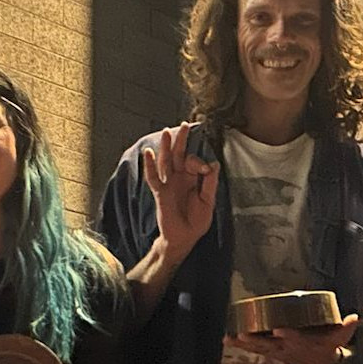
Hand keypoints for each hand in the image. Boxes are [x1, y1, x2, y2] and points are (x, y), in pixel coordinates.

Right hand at [142, 123, 219, 257]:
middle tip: (184, 125)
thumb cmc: (196, 222)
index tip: (205, 169)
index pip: (194, 162)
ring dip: (166, 147)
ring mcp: (168, 184)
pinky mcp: (160, 193)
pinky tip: (148, 153)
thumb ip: (210, 183)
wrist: (183, 238)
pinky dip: (150, 165)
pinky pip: (153, 178)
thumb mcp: (208, 202)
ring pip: (166, 162)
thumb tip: (214, 164)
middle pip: (179, 155)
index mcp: (192, 179)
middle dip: (181, 140)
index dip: (199, 162)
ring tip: (166, 132)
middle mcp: (179, 178)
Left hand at [229, 315, 358, 363]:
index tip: (278, 330)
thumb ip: (346, 328)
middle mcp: (287, 348)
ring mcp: (278, 351)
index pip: (295, 338)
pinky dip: (241, 345)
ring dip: (244, 343)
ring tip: (228, 339)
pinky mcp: (271, 351)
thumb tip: (354, 317)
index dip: (287, 335)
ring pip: (259, 347)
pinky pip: (255, 348)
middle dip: (257, 340)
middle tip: (243, 334)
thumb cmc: (328, 346)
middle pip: (270, 345)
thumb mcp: (339, 339)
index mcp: (303, 343)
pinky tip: (227, 339)